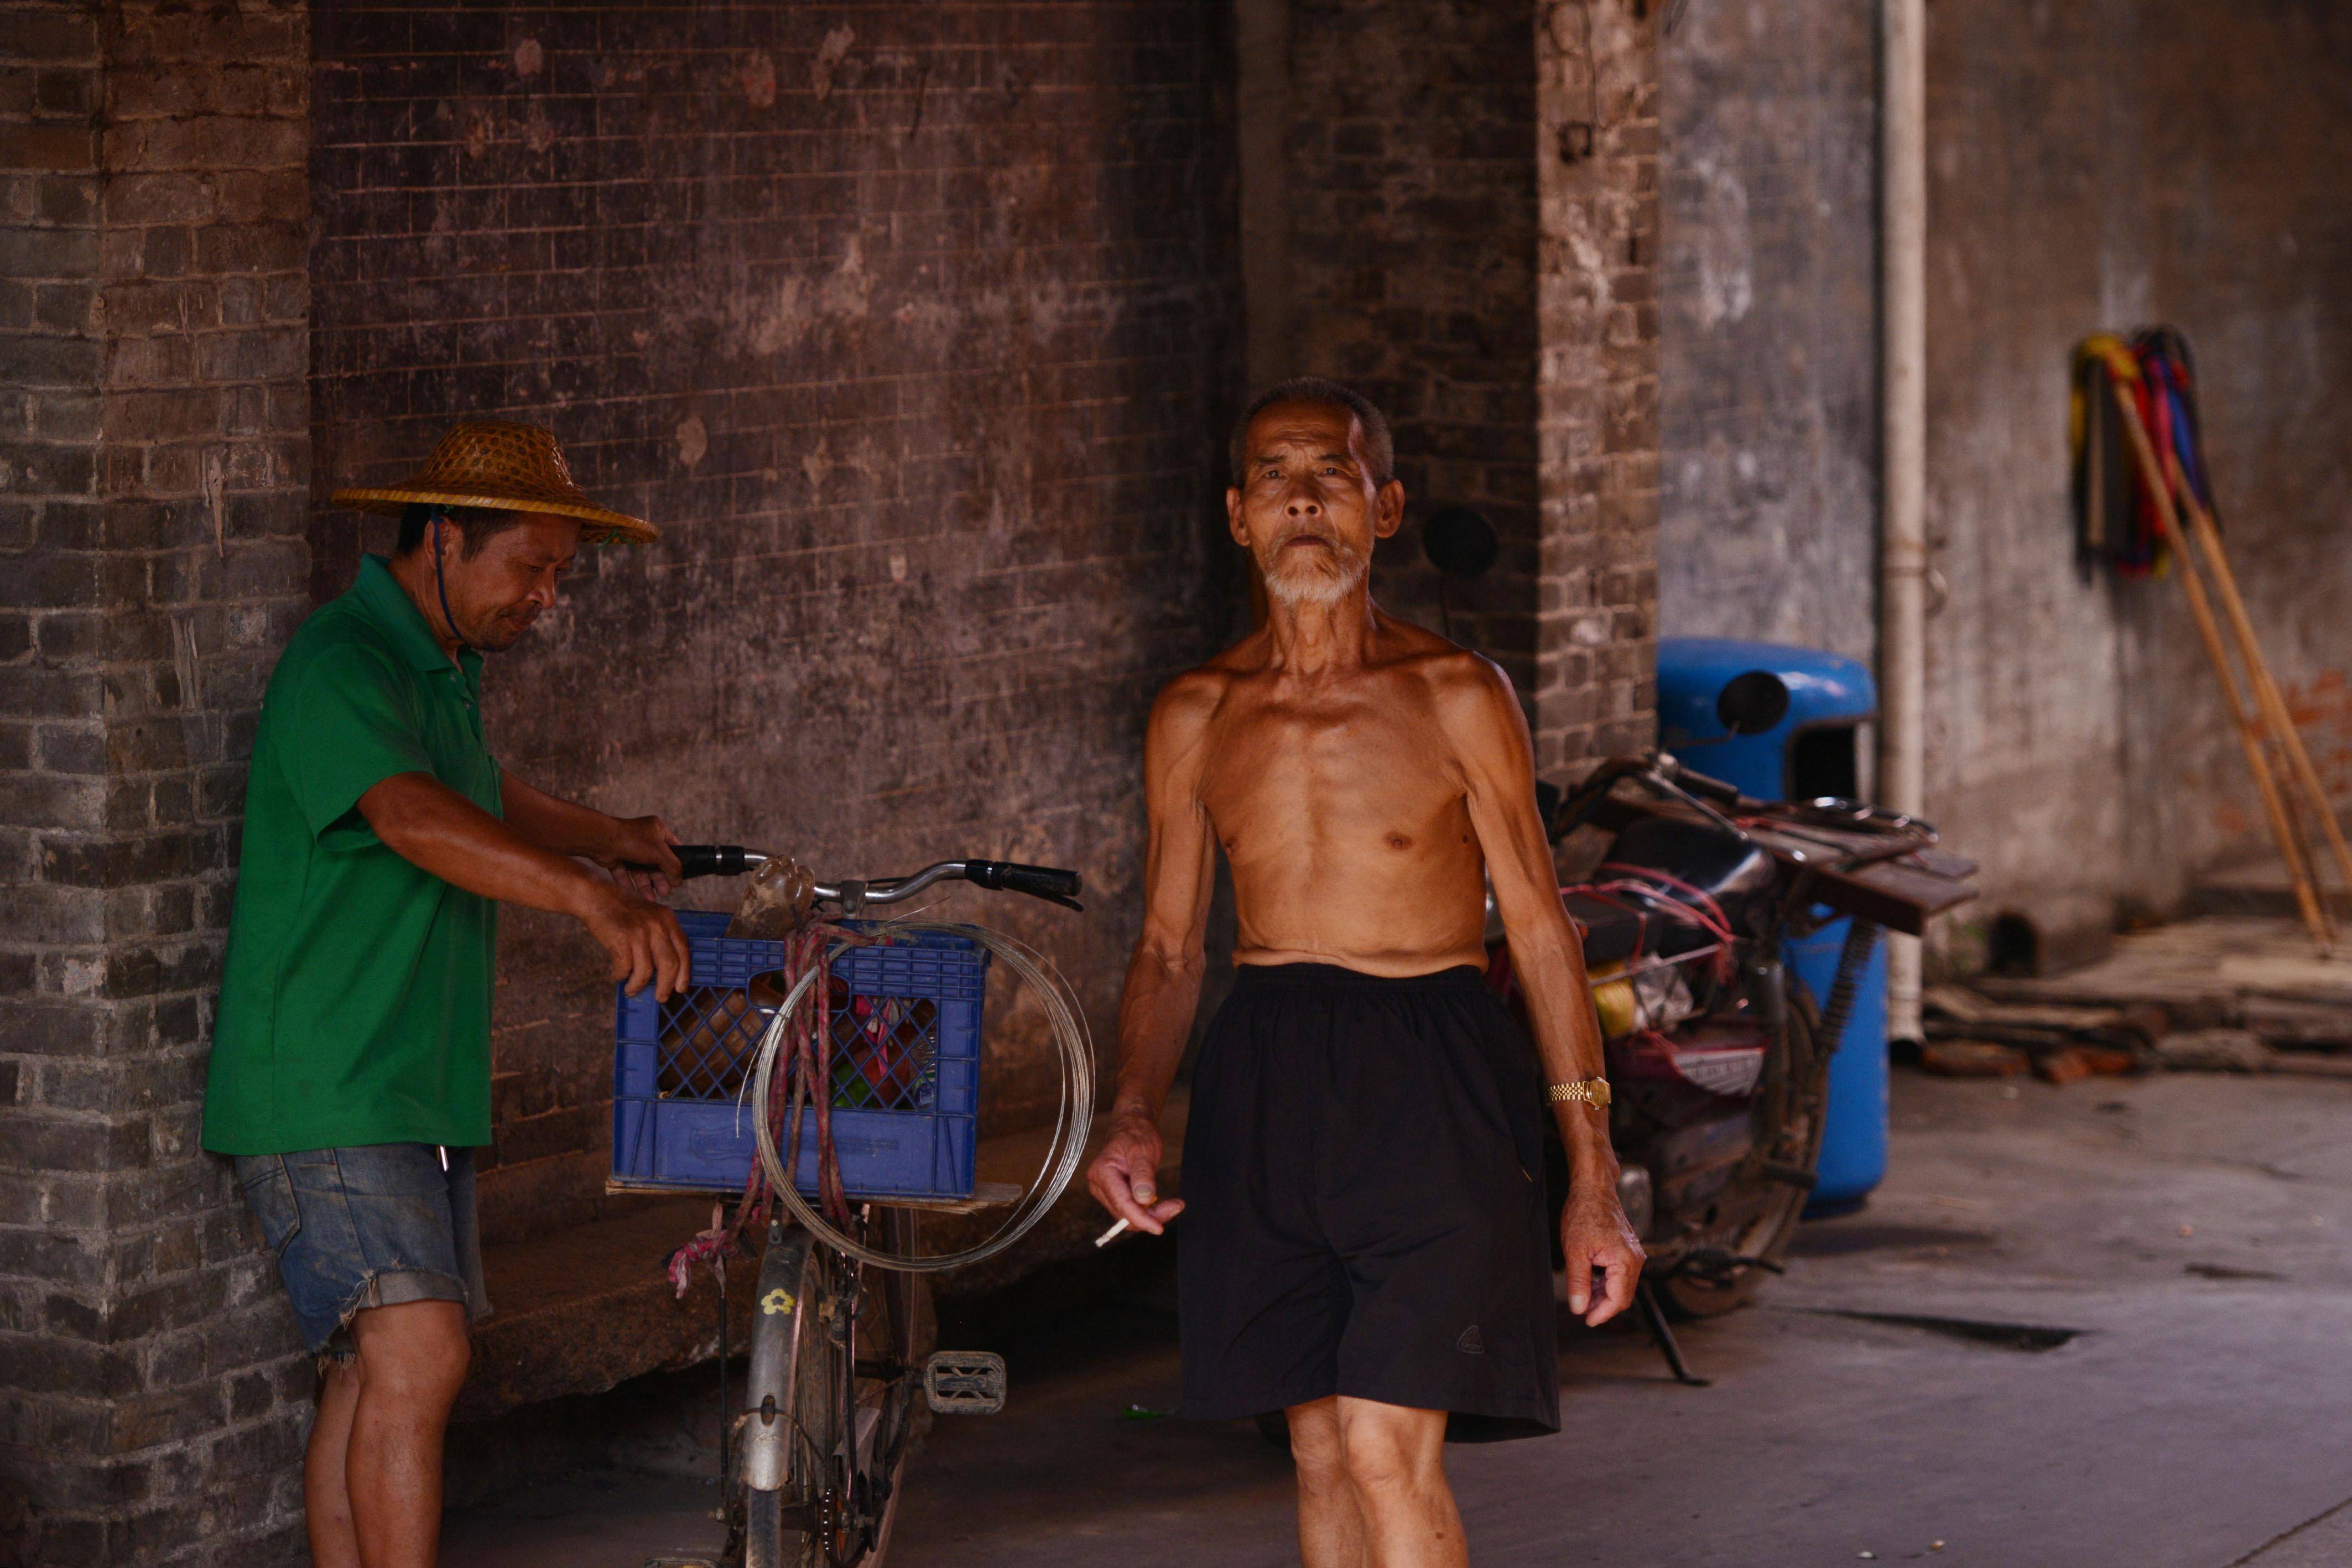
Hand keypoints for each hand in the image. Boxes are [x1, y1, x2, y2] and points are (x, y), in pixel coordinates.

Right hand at [578, 880, 691, 1001]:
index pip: (683, 950)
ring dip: (638, 985)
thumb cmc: (622, 908)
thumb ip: (660, 936)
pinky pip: (625, 968)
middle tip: (660, 997)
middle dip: (666, 986)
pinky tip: (618, 974)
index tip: (681, 987)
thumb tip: (666, 970)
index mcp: (667, 919)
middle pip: (670, 965)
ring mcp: (640, 932)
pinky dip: (621, 975)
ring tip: (632, 989)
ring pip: (646, 972)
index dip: (684, 972)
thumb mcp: (650, 915)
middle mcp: (657, 925)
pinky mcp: (621, 939)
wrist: (596, 895)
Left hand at [596, 815, 681, 899]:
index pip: (673, 848)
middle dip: (659, 879)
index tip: (678, 878)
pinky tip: (635, 895)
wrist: (602, 840)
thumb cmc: (633, 840)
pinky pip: (625, 873)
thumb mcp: (661, 853)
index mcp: (657, 830)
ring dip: (645, 885)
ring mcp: (629, 848)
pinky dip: (629, 884)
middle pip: (656, 862)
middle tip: (664, 892)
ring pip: (640, 870)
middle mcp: (643, 838)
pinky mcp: (616, 857)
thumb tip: (679, 881)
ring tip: (650, 899)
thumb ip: (673, 867)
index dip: (676, 863)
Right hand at [1086, 1111, 1185, 1235]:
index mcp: (1102, 1172)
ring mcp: (1105, 1191)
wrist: (1132, 1127)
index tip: (1159, 1228)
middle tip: (1177, 1206)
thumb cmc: (1136, 1134)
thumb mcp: (1143, 1151)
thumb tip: (1144, 1200)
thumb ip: (1143, 1175)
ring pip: (1128, 1215)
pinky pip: (1130, 1210)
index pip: (1121, 1204)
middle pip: (1125, 1213)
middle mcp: (1098, 1185)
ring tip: (1174, 1204)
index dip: (1140, 1218)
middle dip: (1150, 1216)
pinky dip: (1147, 1211)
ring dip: (1151, 1215)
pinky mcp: (1114, 1194)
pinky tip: (1163, 1204)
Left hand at [1562, 1185, 1643, 1326]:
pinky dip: (1606, 1282)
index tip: (1586, 1320)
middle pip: (1622, 1296)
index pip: (1618, 1300)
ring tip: (1583, 1294)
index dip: (1602, 1314)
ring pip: (1621, 1286)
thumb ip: (1578, 1282)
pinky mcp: (1628, 1249)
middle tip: (1581, 1308)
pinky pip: (1620, 1274)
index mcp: (1625, 1261)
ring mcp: (1633, 1254)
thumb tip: (1579, 1308)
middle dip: (1602, 1305)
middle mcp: (1635, 1259)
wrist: (1593, 1189)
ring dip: (1603, 1294)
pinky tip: (1591, 1281)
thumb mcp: (1575, 1251)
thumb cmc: (1584, 1213)